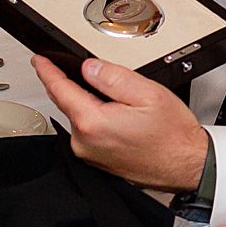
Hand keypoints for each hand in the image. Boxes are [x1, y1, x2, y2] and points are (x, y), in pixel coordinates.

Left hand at [32, 54, 206, 190]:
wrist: (186, 165)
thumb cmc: (172, 136)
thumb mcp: (147, 92)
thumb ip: (113, 76)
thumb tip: (89, 67)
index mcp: (93, 122)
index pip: (60, 90)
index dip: (47, 71)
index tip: (39, 61)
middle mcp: (85, 142)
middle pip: (69, 103)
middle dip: (75, 84)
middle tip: (96, 73)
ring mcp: (90, 154)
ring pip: (81, 117)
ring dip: (91, 103)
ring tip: (123, 100)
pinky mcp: (98, 161)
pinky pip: (89, 132)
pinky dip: (98, 119)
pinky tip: (121, 117)